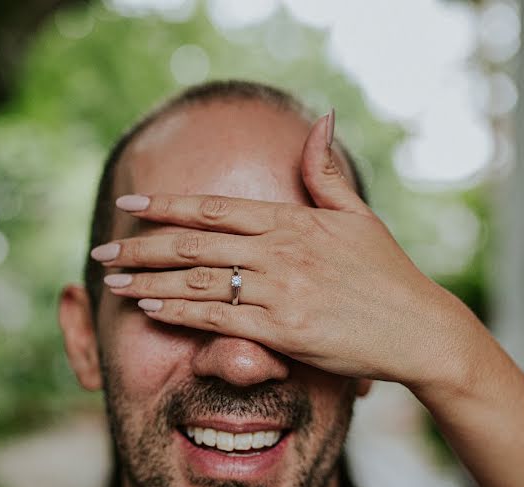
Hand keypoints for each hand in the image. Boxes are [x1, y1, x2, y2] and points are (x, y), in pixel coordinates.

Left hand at [91, 113, 480, 389]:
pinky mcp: (284, 330)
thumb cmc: (389, 274)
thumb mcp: (359, 217)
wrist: (420, 329)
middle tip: (103, 246)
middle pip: (194, 243)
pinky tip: (149, 308)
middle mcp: (281, 251)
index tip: (132, 205)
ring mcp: (281, 290)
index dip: (167, 206)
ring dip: (148, 279)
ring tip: (113, 278)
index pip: (215, 208)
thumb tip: (320, 120)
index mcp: (293, 221)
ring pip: (198, 280)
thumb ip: (326, 173)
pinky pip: (218, 319)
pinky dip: (179, 312)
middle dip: (141, 244)